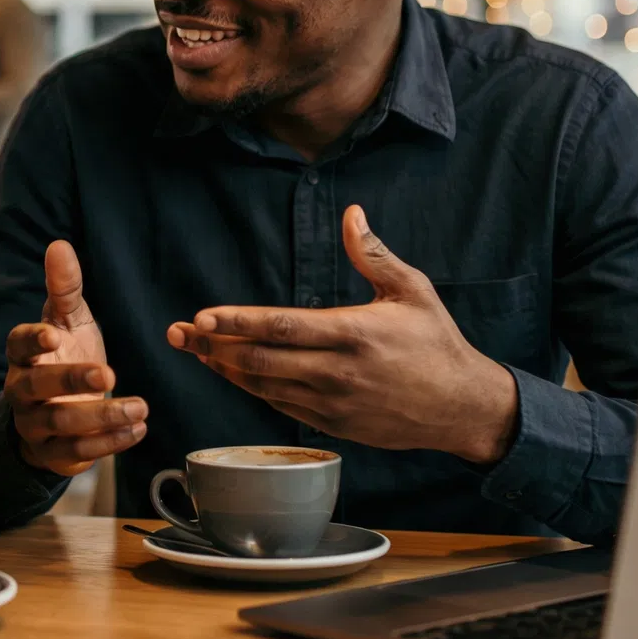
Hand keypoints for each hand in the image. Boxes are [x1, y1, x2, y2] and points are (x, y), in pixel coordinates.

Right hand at [4, 241, 147, 475]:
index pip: (17, 344)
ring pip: (61, 423)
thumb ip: (65, 288)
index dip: (32, 340)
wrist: (57, 414)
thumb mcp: (69, 322)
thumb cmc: (63, 357)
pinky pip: (78, 452)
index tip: (53, 334)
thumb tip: (59, 245)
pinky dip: (110, 443)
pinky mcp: (55, 454)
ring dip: (102, 417)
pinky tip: (138, 430)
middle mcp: (21, 391)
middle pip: (36, 387)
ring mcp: (35, 425)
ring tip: (141, 408)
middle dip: (72, 381)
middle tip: (109, 375)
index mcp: (22, 355)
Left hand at [167, 206, 517, 465]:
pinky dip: (250, 388)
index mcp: (353, 334)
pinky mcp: (331, 425)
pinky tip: (230, 372)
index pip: (281, 327)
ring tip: (192, 350)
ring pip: (262, 387)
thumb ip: (373, 254)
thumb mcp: (412, 291)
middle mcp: (337, 372)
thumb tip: (350, 213)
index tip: (200, 317)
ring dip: (223, 369)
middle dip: (211, 347)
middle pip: (258, 360)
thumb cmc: (437, 343)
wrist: (461, 408)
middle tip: (175, 334)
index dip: (236, 323)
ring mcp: (331, 404)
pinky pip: (279, 406)